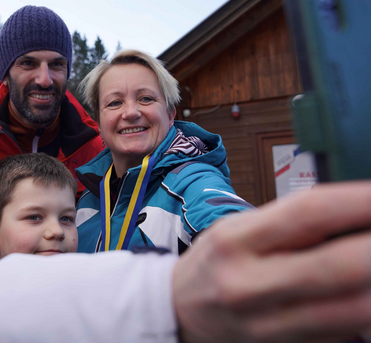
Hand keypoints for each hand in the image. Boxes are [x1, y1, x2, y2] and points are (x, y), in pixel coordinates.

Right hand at [173, 182, 370, 342]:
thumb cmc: (218, 261)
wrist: (179, 310)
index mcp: (236, 240)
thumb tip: (360, 211)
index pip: (308, 213)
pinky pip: (343, 331)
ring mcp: (266, 324)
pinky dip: (365, 308)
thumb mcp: (239, 229)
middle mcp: (248, 284)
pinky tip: (366, 290)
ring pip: (353, 309)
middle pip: (339, 266)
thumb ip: (293, 222)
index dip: (359, 201)